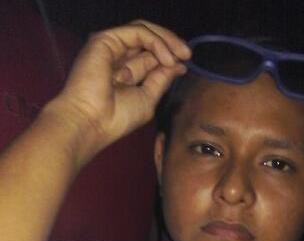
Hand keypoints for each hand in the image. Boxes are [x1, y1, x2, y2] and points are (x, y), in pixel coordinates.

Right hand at [47, 20, 189, 161]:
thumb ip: (161, 79)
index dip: (169, 56)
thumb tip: (179, 65)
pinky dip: (155, 42)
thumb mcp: (148, 98)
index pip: (150, 56)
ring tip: (181, 54)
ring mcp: (111, 47)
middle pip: (147, 41)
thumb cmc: (116, 118)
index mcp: (124, 72)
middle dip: (170, 44)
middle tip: (187, 54)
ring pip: (143, 32)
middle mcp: (117, 57)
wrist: (92, 122)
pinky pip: (137, 32)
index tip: (185, 63)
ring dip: (166, 40)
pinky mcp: (106, 39)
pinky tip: (166, 58)